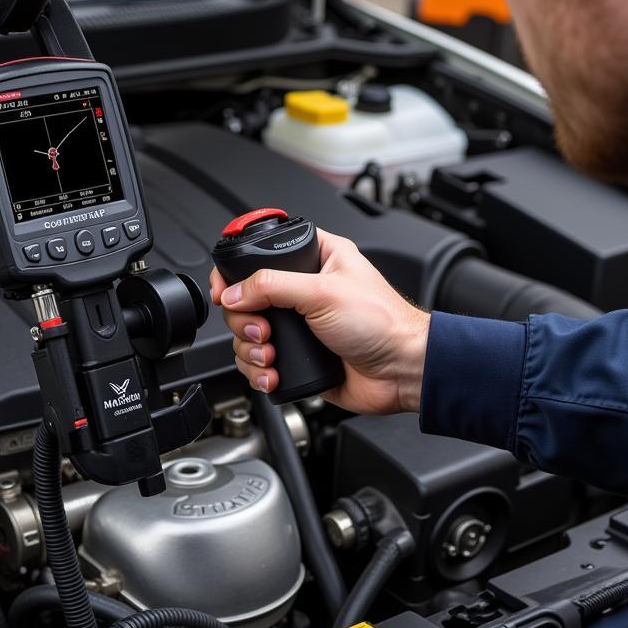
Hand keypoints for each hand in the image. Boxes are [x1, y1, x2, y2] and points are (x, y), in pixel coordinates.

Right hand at [209, 229, 428, 414]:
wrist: (401, 371)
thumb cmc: (382, 322)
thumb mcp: (323, 292)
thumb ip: (272, 287)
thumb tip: (235, 292)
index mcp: (315, 258)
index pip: (261, 253)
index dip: (237, 271)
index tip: (226, 290)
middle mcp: (303, 290)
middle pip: (246, 299)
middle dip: (245, 320)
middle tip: (262, 331)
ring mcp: (298, 325)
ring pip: (248, 334)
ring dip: (251, 350)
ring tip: (271, 356)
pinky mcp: (296, 356)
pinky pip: (259, 363)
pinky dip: (259, 371)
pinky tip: (273, 374)